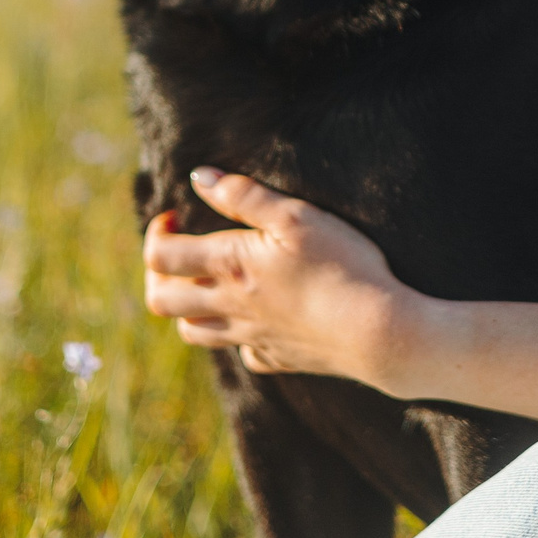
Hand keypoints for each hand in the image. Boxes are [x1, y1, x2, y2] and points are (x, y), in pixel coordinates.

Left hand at [142, 168, 414, 385]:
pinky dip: (237, 337)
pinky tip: (257, 320)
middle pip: (161, 301)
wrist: (380, 333)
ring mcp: (251, 338)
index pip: (161, 256)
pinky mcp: (278, 359)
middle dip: (158, 274)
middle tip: (179, 252)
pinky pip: (242, 353)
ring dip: (187, 307)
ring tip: (208, 284)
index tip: (176, 215)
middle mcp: (230, 307)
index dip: (157, 232)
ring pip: (193, 332)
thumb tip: (200, 177)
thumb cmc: (342, 265)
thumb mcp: (296, 216)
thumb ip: (245, 195)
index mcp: (229, 267)